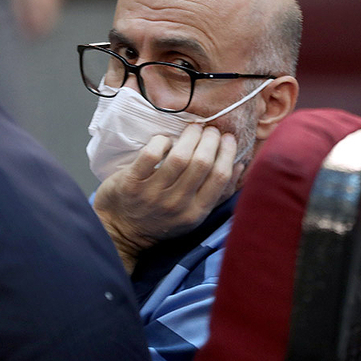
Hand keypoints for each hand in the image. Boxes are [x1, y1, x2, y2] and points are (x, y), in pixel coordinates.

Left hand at [93, 125, 242, 272]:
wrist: (120, 231)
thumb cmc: (160, 219)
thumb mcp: (193, 214)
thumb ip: (217, 193)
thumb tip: (240, 166)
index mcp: (195, 213)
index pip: (219, 178)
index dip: (227, 153)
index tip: (228, 138)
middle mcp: (176, 204)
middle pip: (201, 163)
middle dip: (210, 140)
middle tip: (210, 130)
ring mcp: (153, 193)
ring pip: (179, 156)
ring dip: (190, 136)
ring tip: (193, 128)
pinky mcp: (131, 182)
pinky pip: (151, 154)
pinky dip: (161, 141)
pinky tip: (165, 140)